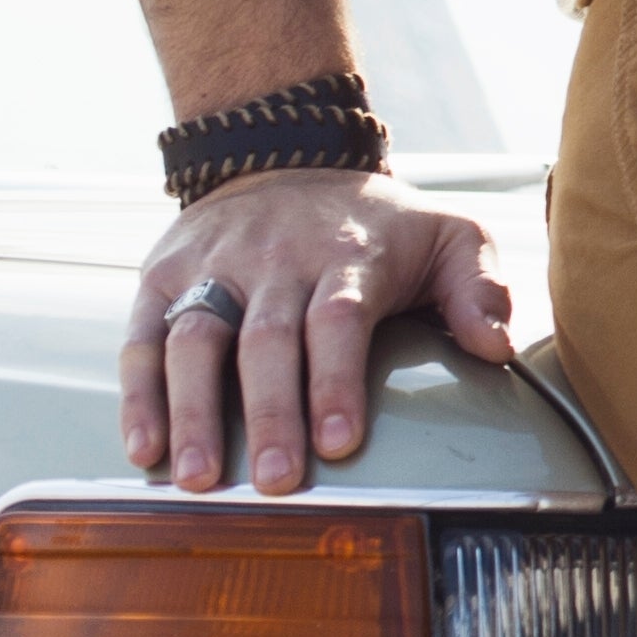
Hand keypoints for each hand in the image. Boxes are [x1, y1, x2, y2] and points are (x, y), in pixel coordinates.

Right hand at [122, 171, 522, 494]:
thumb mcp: (449, 235)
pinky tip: (144, 449)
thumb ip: (479, 288)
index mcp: (347, 253)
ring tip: (200, 478)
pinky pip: (144, 338)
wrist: (286, 155)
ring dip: (194, 412)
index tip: (341, 442)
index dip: (337, 381)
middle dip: (270, 414)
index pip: (339, 319)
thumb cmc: (377, 224)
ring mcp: (214, 267)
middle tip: (274, 482)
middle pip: (267, 339)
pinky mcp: (164, 276)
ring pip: (196, 340)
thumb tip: (496, 345)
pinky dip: (140, 395)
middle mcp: (275, 259)